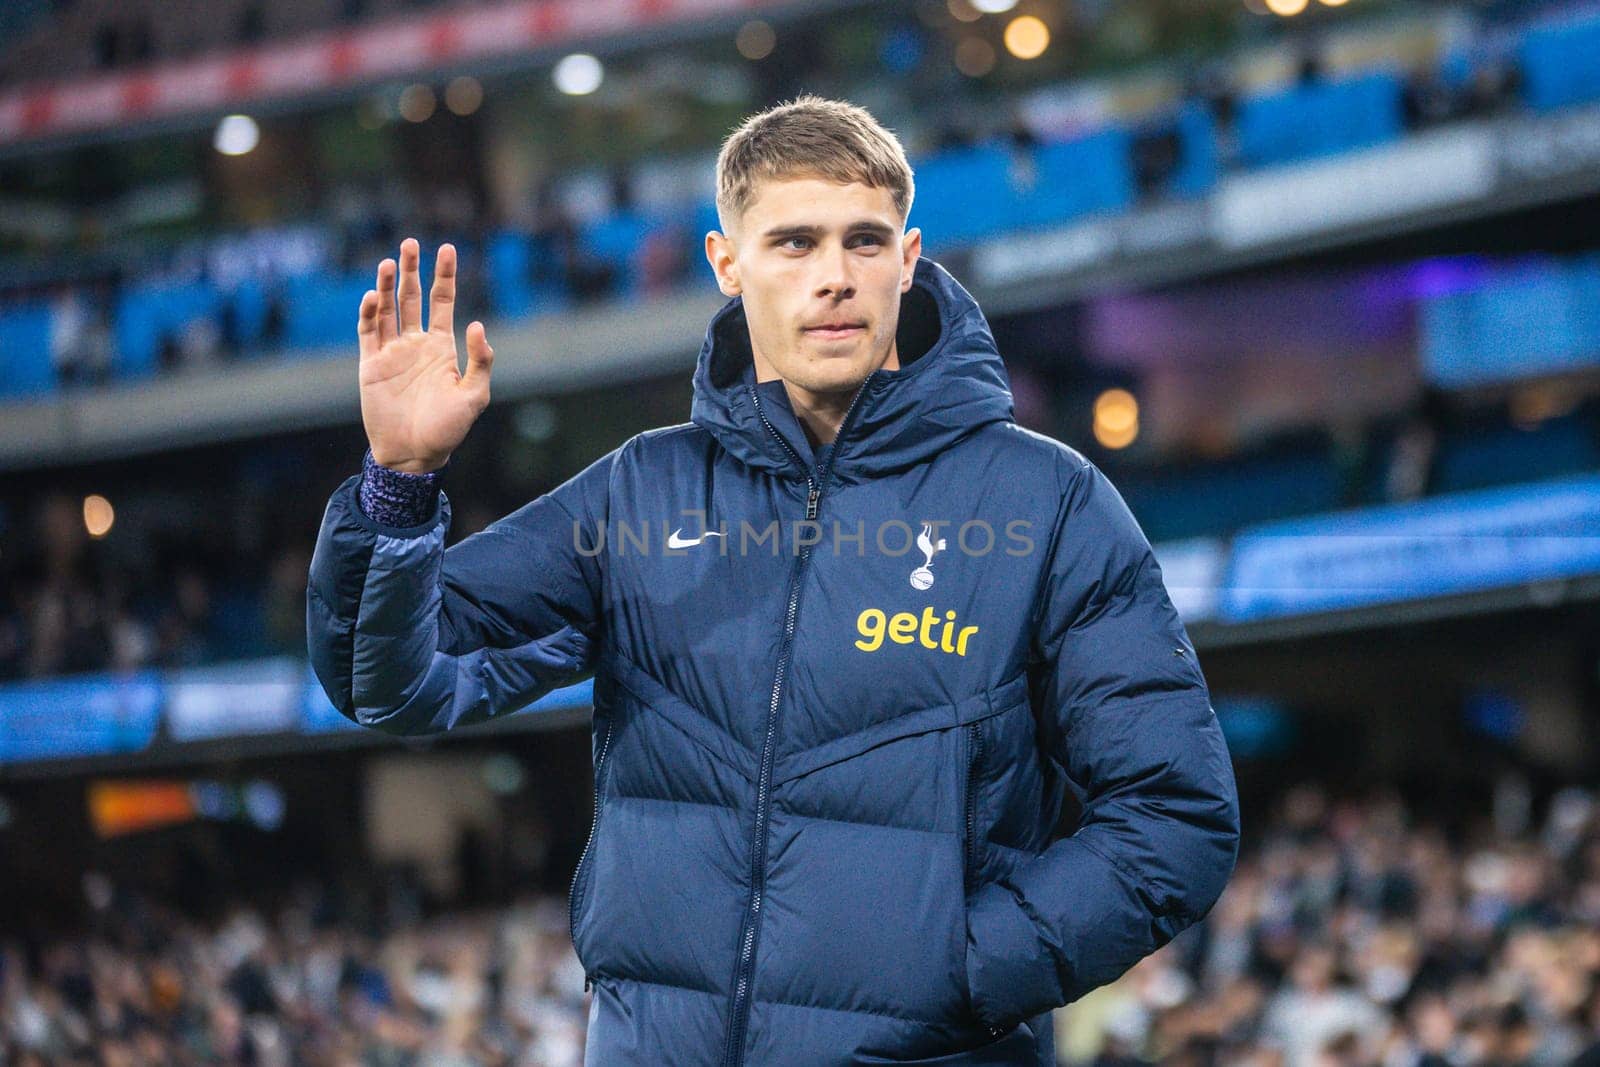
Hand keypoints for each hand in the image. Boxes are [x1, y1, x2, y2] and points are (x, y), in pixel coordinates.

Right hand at [358, 238, 492, 473]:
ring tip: (390, 261)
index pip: (442, 302)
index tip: (448, 248)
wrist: (414, 454)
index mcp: (441, 347)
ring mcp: (392, 352)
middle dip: (412, 270)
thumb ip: (480, 361)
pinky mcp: (370, 364)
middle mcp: (415, 344)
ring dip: (388, 284)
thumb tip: (478, 326)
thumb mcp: (474, 395)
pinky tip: (374, 296)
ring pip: (387, 309)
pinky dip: (369, 313)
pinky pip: (368, 332)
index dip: (444, 276)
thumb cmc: (448, 429)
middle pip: (412, 297)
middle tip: (410, 242)